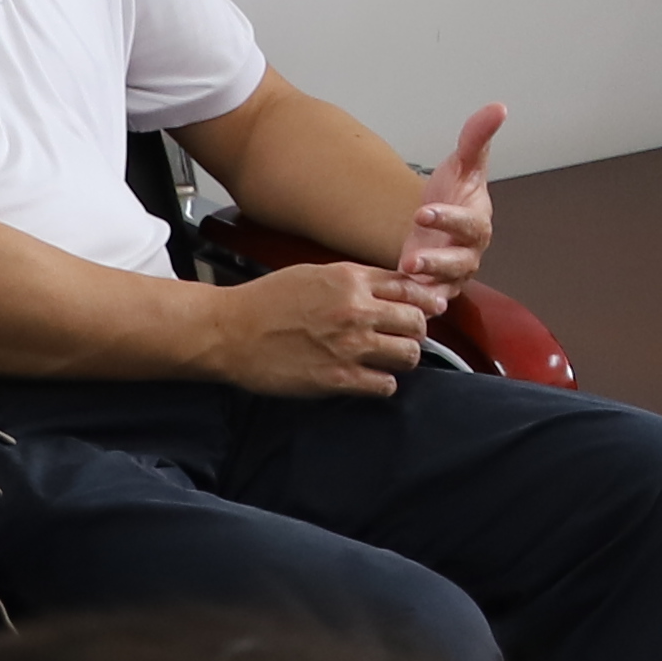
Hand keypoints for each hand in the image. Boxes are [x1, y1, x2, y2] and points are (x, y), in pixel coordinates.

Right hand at [218, 256, 436, 395]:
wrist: (230, 332)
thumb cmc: (267, 301)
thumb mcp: (314, 275)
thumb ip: (354, 280)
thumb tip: (390, 287)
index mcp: (350, 280)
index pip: (410, 288)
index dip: (426, 301)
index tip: (430, 309)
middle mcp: (356, 310)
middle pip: (417, 322)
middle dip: (415, 331)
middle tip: (403, 337)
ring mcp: (349, 346)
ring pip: (409, 355)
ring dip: (402, 358)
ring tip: (387, 359)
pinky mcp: (338, 378)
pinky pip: (385, 385)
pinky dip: (383, 383)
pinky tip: (369, 378)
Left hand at [396, 105, 505, 296]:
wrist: (436, 220)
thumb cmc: (453, 191)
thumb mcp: (461, 163)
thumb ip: (476, 137)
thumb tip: (499, 107)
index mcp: (478, 222)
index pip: (469, 224)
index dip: (449, 220)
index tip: (423, 212)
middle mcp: (470, 252)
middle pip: (460, 262)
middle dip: (437, 262)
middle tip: (412, 260)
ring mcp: (453, 274)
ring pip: (445, 285)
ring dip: (425, 286)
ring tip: (403, 280)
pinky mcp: (434, 290)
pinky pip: (430, 301)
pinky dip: (419, 304)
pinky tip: (403, 303)